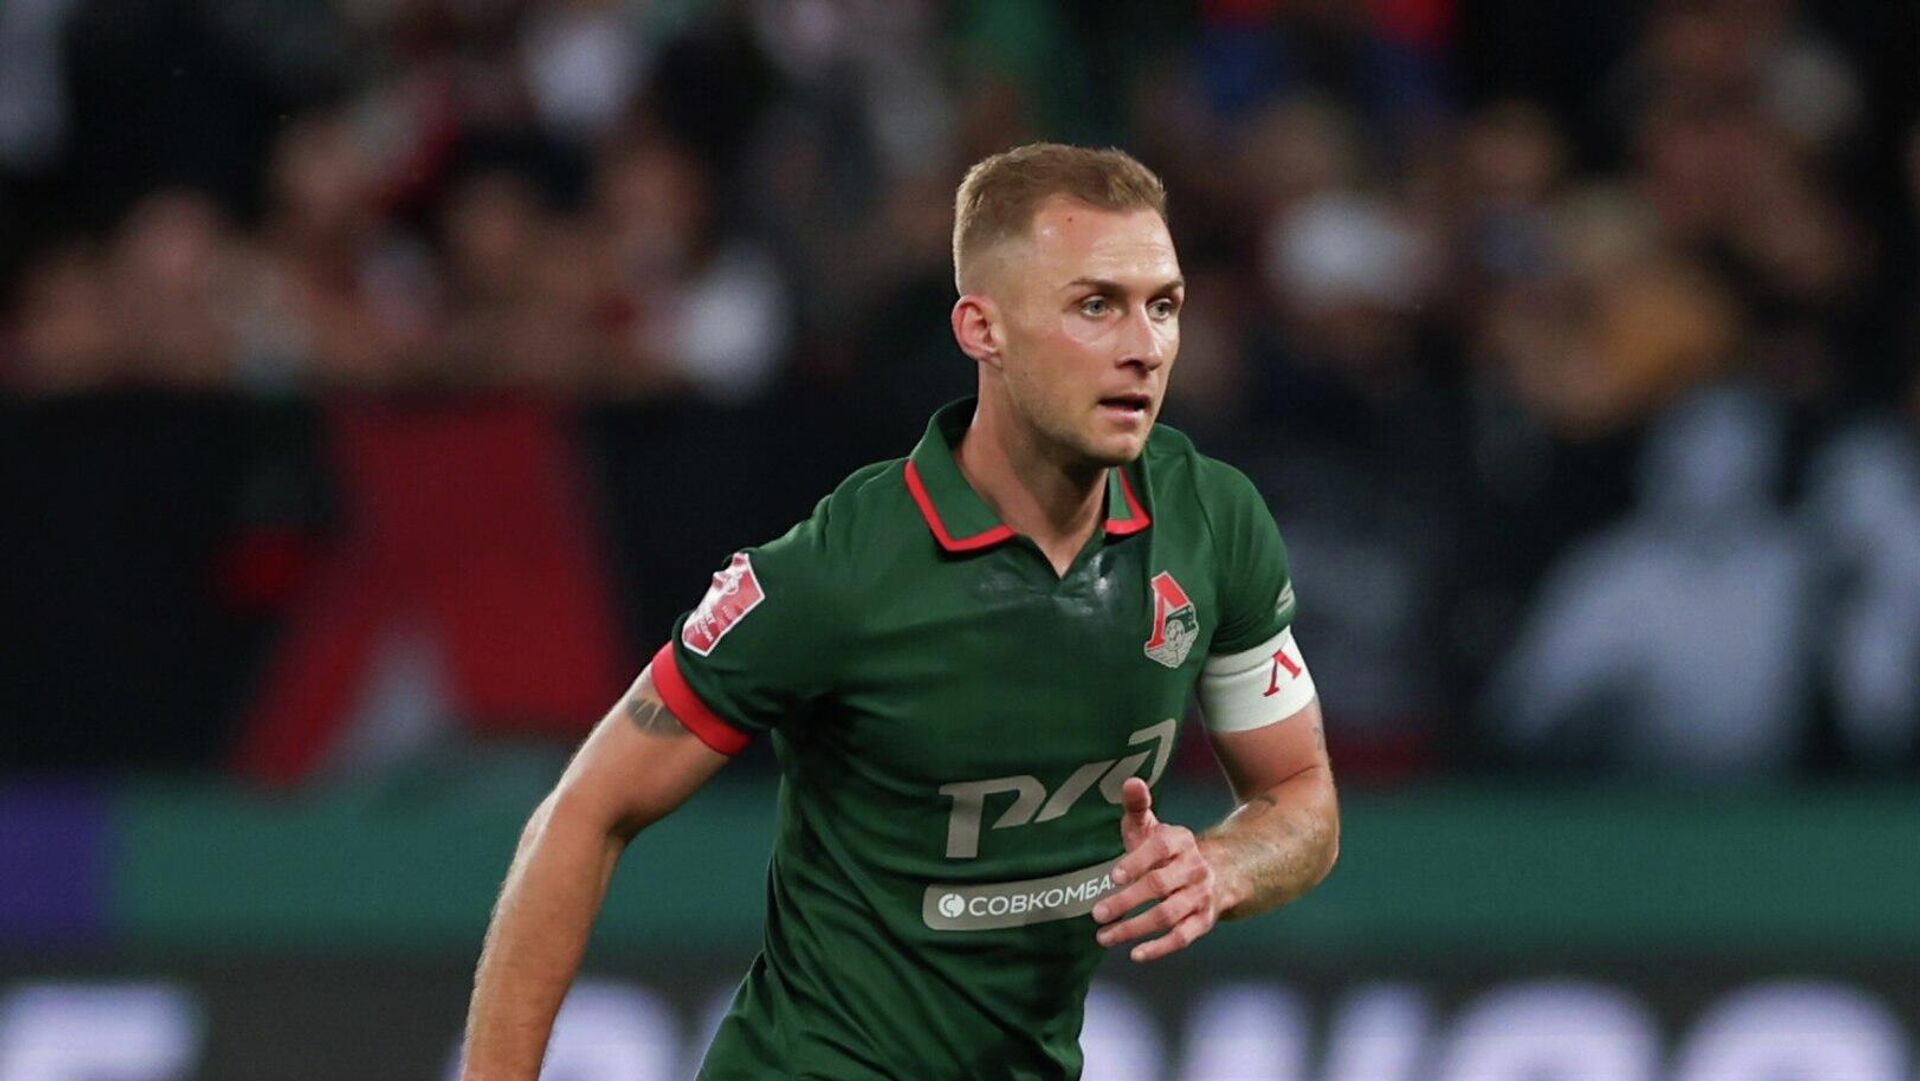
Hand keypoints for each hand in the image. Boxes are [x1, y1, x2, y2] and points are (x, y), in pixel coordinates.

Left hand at [1090, 777, 1218, 961]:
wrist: (1219, 871)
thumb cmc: (1169, 850)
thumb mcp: (1153, 827)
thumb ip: (1138, 806)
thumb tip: (1130, 780)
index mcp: (1180, 841)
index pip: (1158, 849)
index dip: (1136, 862)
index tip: (1112, 876)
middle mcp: (1194, 868)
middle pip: (1159, 886)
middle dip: (1126, 901)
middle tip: (1097, 914)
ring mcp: (1200, 896)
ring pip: (1168, 915)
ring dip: (1135, 929)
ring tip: (1104, 937)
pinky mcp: (1203, 921)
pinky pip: (1183, 938)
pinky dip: (1160, 948)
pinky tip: (1135, 954)